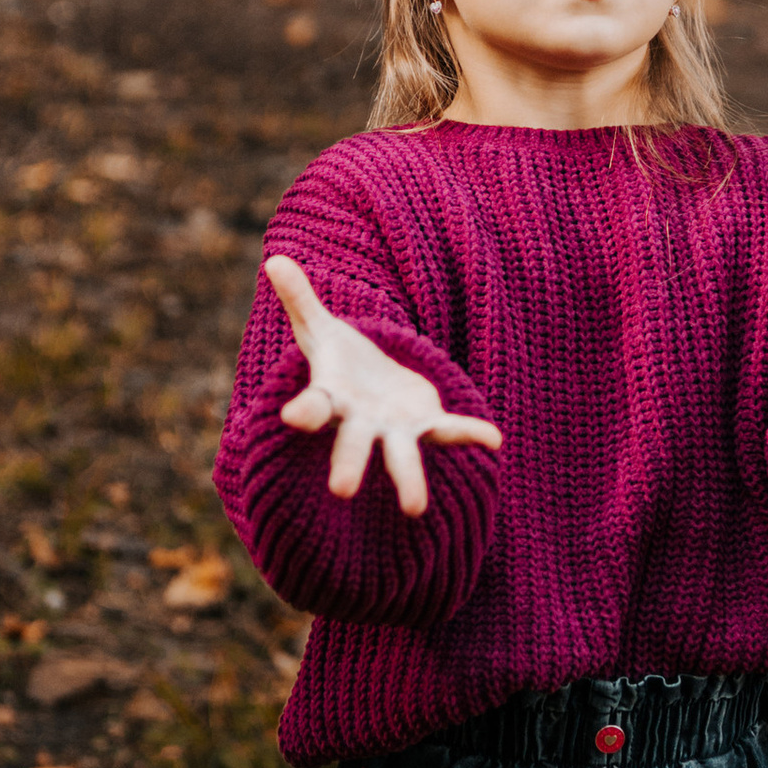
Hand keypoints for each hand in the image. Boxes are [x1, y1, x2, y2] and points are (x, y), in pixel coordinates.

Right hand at [265, 254, 504, 516]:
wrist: (373, 387)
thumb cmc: (340, 361)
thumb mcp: (319, 328)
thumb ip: (300, 299)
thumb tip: (274, 258)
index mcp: (330, 398)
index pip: (312, 406)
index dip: (304, 411)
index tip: (291, 417)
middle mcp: (360, 423)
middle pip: (351, 444)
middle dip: (348, 464)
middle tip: (341, 490)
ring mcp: (393, 429)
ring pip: (399, 456)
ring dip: (409, 480)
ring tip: (416, 508)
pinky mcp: (424, 426)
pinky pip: (447, 432)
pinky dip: (468, 434)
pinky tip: (494, 439)